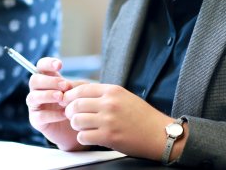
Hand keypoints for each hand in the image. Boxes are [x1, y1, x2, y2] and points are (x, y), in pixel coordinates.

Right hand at [26, 57, 88, 150]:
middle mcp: (38, 91)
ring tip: (61, 98)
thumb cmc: (78, 106)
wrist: (79, 128)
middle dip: (49, 81)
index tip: (60, 66)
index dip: (47, 63)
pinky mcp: (36, 121)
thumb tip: (67, 85)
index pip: (41, 66)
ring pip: (32, 97)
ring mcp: (35, 106)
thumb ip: (75, 86)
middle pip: (34, 80)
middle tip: (64, 86)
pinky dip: (52, 114)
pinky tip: (64, 114)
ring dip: (47, 95)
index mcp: (48, 79)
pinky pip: (39, 116)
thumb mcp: (80, 92)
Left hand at [61, 83, 186, 159]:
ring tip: (82, 126)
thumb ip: (103, 94)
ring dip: (76, 125)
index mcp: (112, 90)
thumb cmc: (141, 116)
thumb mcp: (123, 97)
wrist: (159, 134)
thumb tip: (77, 90)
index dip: (69, 95)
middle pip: (75, 104)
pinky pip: (83, 136)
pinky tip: (89, 136)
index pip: (81, 88)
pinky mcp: (109, 137)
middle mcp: (109, 103)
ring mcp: (108, 120)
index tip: (66, 101)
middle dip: (69, 111)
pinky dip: (83, 137)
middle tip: (71, 115)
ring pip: (76, 120)